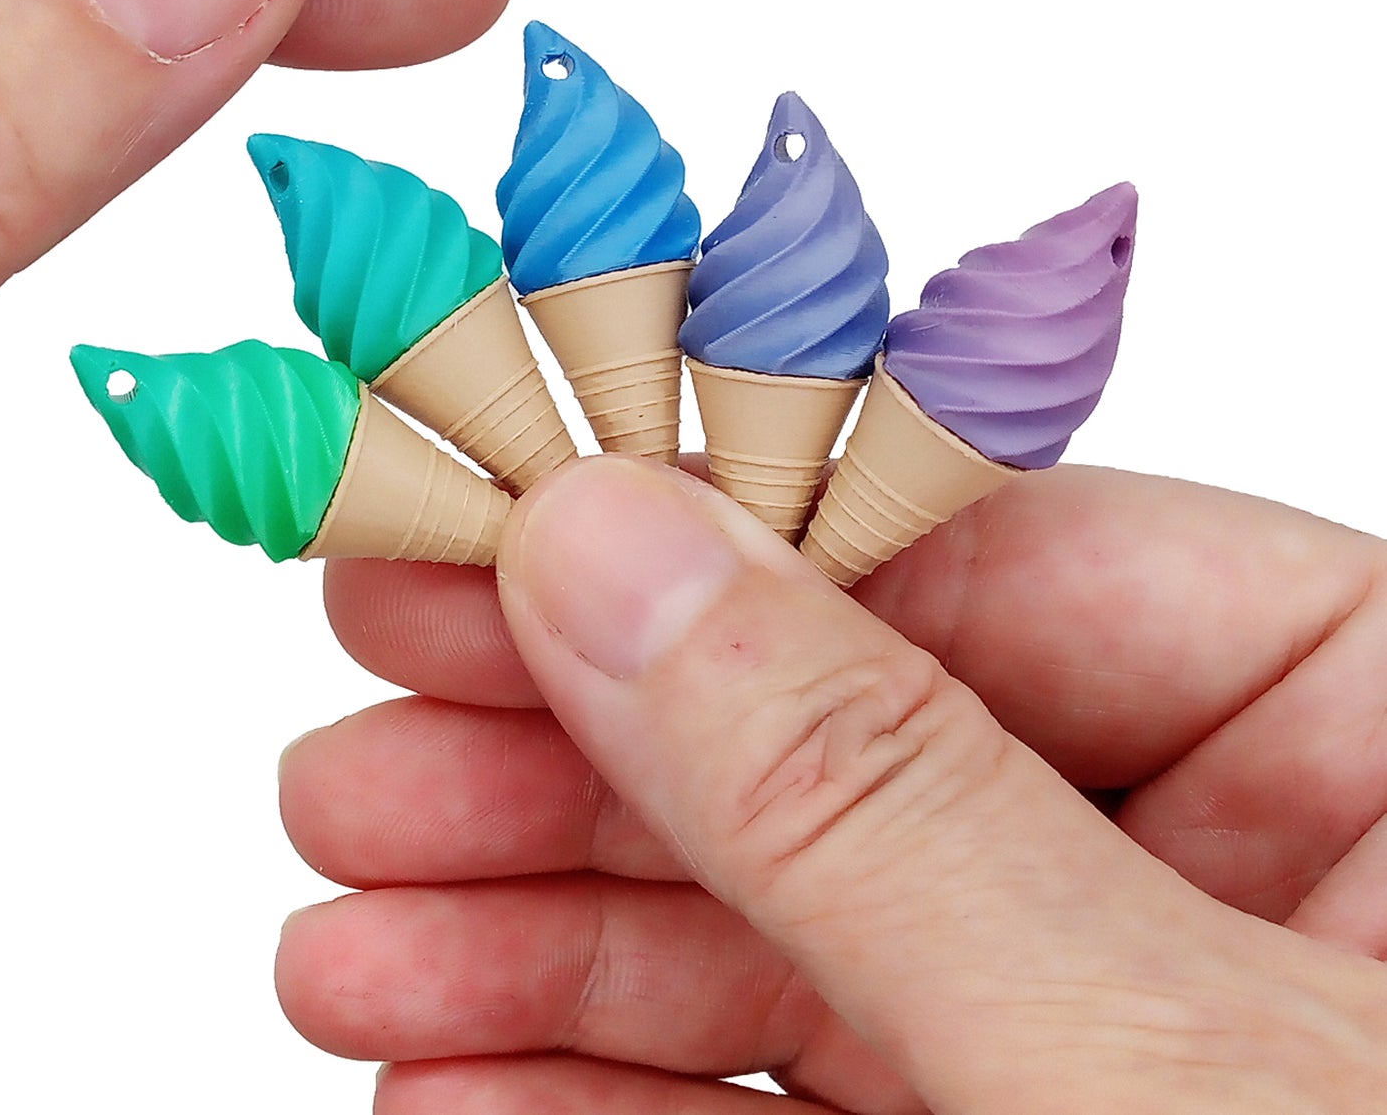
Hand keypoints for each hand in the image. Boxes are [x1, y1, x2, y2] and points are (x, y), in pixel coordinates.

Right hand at [279, 458, 1386, 1111]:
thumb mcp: (1156, 1078)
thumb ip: (869, 795)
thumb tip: (614, 543)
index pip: (991, 552)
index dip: (706, 546)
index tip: (478, 554)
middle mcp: (1257, 870)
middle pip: (842, 741)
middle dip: (573, 777)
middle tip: (353, 770)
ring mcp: (1124, 1036)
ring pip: (784, 935)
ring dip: (542, 954)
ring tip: (343, 951)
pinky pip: (790, 1111)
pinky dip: (609, 1114)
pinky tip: (448, 1099)